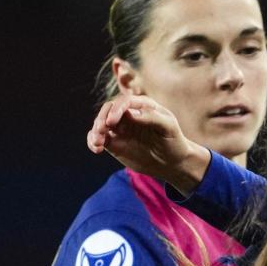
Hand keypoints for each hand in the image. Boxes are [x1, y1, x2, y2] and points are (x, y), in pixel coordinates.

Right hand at [87, 95, 210, 194]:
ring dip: (95, 131)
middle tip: (101, 130)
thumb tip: (130, 113)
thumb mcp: (168, 128)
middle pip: (108, 110)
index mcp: (142, 105)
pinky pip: (98, 138)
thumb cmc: (174, 142)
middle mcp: (128, 114)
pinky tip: (96, 149)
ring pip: (101, 123)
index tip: (111, 122)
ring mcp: (119, 127)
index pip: (125, 102)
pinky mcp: (114, 142)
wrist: (172, 163)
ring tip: (97, 143)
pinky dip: (93, 141)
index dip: (116, 110)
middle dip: (102, 119)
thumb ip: (151, 117)